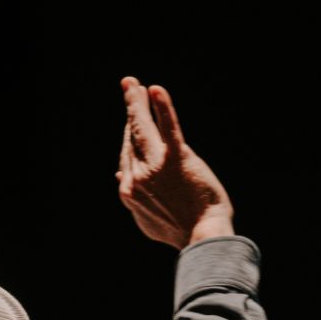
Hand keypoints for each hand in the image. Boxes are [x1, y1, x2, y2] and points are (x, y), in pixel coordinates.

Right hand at [117, 78, 232, 248]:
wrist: (201, 235)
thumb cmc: (180, 230)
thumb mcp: (147, 218)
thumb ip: (133, 196)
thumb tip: (119, 176)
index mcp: (129, 191)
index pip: (125, 154)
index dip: (127, 134)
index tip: (130, 119)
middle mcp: (136, 177)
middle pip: (131, 137)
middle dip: (130, 110)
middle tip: (130, 87)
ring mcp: (155, 167)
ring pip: (142, 128)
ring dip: (137, 102)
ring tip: (134, 85)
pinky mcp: (177, 158)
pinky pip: (168, 127)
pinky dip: (162, 107)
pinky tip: (156, 90)